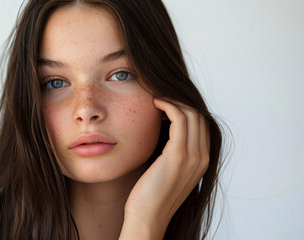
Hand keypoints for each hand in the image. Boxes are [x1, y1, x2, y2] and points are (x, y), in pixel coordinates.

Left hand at [120, 98, 209, 238]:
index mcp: (202, 161)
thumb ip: (172, 152)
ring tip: (157, 96)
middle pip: (199, 116)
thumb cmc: (151, 194)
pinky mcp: (178, 156)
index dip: (185, 108)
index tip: (167, 100)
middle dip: (180, 101)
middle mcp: (202, 157)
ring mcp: (193, 157)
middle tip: (161, 94)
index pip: (201, 124)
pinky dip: (168, 106)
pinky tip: (155, 103)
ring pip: (191, 114)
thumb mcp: (167, 170)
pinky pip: (179, 119)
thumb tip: (163, 132)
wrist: (147, 217)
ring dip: (173, 100)